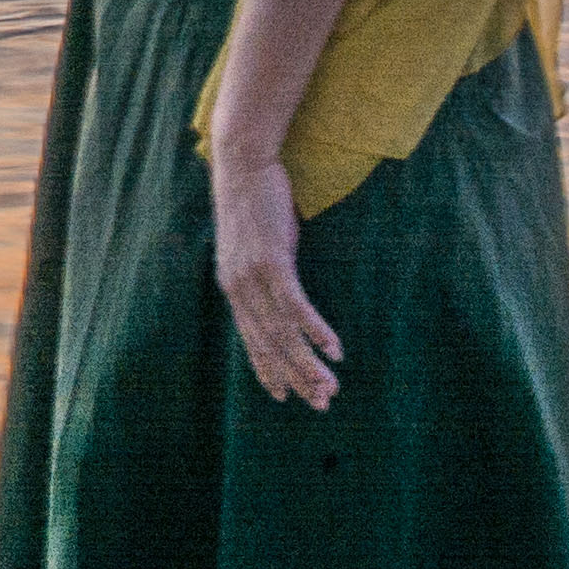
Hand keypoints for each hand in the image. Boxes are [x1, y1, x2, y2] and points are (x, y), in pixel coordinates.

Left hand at [207, 155, 342, 407]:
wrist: (243, 164)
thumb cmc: (255, 203)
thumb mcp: (255, 245)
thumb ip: (264, 272)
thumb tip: (279, 286)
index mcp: (233, 289)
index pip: (252, 341)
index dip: (268, 370)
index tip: (285, 396)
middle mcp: (239, 289)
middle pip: (269, 346)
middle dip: (295, 378)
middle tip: (320, 404)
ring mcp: (254, 276)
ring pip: (283, 333)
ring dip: (309, 364)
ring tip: (331, 387)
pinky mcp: (273, 261)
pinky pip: (296, 305)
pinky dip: (315, 330)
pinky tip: (335, 349)